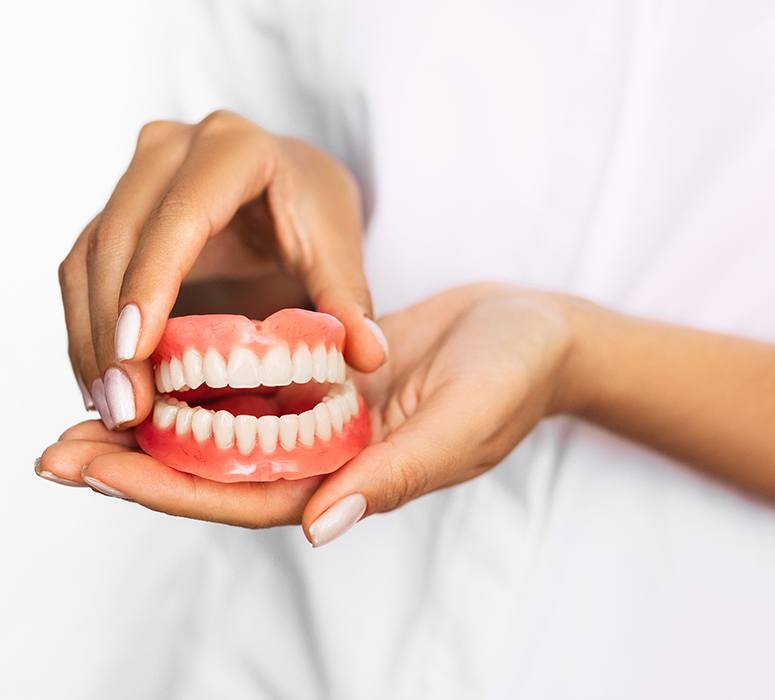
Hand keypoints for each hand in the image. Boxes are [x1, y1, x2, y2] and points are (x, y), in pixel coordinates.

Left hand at [37, 283, 574, 537]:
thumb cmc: (513, 377)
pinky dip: (204, 378)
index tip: (93, 470)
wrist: (534, 332)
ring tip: (85, 405)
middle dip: (137, 464)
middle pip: (219, 470)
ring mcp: (325, 414)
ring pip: (228, 427)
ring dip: (159, 420)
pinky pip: (256, 381)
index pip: (247, 496)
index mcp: (356, 478)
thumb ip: (395, 475)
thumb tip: (320, 527)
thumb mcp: (462, 422)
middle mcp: (329, 453)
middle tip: (55, 447)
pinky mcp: (327, 373)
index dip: (168, 490)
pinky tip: (159, 361)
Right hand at [58, 110, 386, 428]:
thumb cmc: (313, 209)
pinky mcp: (116, 213)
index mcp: (233, 148)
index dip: (152, 283)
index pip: (181, 216)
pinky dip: (88, 330)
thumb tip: (369, 357)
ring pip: (88, 260)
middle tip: (126, 407)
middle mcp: (170, 151)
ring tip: (112, 408)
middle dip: (112, 330)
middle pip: (119, 239)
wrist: (287, 183)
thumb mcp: (337, 248)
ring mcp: (135, 179)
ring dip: (90, 339)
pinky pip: (84, 272)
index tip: (136, 352)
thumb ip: (350, 300)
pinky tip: (104, 382)